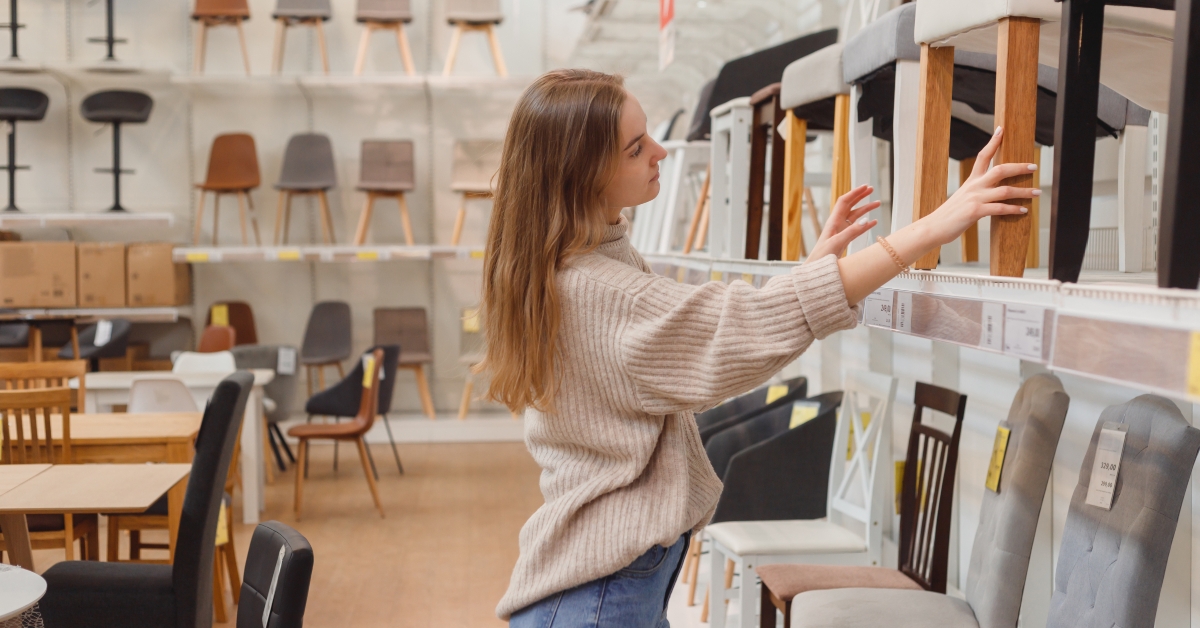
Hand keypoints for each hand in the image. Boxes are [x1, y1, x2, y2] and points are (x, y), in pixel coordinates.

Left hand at [807, 184, 881, 260]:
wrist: (816, 269)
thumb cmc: (822, 256)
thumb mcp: (837, 243)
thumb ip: (851, 232)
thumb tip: (866, 220)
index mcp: (833, 222)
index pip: (845, 202)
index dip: (855, 193)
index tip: (865, 187)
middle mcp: (837, 224)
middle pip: (850, 205)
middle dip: (861, 196)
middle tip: (872, 189)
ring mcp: (841, 232)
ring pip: (856, 216)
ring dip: (866, 209)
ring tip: (877, 204)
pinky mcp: (845, 240)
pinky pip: (857, 229)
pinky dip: (866, 224)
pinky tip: (874, 222)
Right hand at [921, 127, 1038, 245]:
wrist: (934, 227)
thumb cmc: (949, 215)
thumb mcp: (963, 198)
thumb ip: (977, 192)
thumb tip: (992, 192)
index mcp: (971, 181)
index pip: (982, 156)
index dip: (993, 142)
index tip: (1002, 129)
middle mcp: (974, 186)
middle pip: (1000, 170)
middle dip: (1019, 167)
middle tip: (1034, 166)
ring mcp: (975, 198)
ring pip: (1005, 190)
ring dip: (1024, 191)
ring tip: (1037, 192)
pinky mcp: (975, 212)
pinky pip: (1000, 208)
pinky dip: (1014, 209)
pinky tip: (1024, 210)